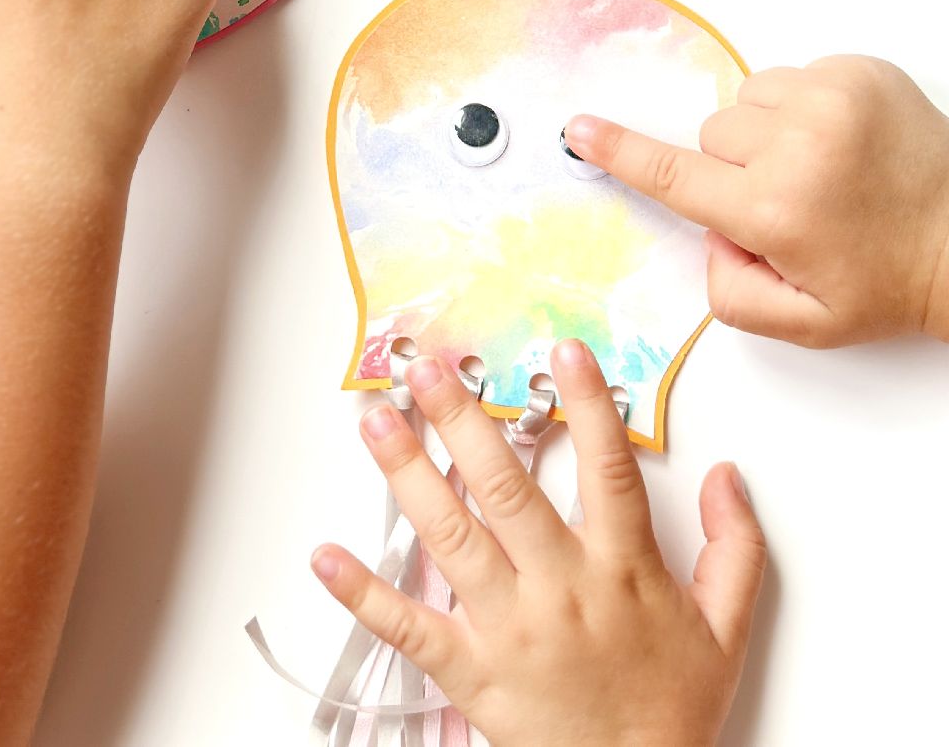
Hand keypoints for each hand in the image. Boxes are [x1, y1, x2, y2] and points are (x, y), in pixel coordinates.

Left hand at [312, 342, 764, 746]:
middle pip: (507, 490)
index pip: (607, 469)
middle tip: (429, 367)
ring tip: (375, 422)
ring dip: (409, 475)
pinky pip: (410, 627)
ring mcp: (509, 628)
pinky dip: (364, 593)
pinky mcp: (471, 672)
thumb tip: (728, 477)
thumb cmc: (670, 711)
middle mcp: (560, 589)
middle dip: (463, 422)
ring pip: (452, 537)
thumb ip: (733, 549)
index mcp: (622, 570)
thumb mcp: (726, 630)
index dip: (588, 405)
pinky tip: (326, 556)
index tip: (563, 348)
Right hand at [565, 56, 948, 346]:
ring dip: (767, 131)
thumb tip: (711, 235)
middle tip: (787, 200)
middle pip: (712, 136)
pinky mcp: (858, 71)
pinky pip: (792, 76)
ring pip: (747, 101)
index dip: (620, 152)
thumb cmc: (891, 279)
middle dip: (733, 167)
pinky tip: (841, 142)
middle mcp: (798, 145)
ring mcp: (831, 98)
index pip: (675, 174)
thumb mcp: (805, 322)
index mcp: (776, 210)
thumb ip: (731, 292)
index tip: (580, 130)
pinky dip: (804, 107)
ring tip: (818, 166)